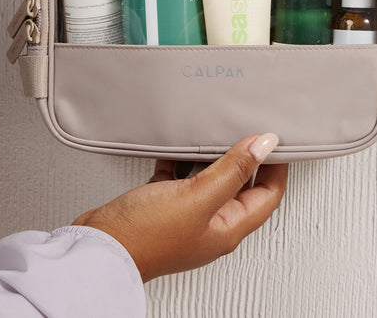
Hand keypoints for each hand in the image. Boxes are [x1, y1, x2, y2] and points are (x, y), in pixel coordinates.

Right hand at [72, 134, 287, 281]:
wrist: (99, 249)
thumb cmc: (145, 236)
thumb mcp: (197, 196)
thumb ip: (232, 170)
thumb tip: (265, 145)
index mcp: (228, 228)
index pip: (268, 195)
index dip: (277, 165)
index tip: (277, 136)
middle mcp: (211, 224)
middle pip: (243, 186)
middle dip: (249, 157)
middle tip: (250, 127)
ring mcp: (187, 216)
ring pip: (212, 179)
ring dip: (215, 156)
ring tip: (217, 130)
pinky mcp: (163, 206)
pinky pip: (181, 177)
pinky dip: (182, 160)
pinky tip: (177, 146)